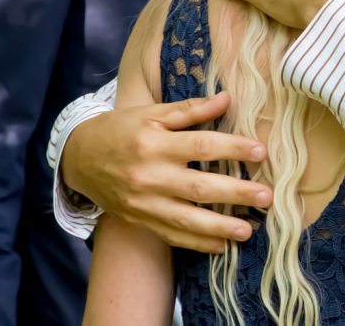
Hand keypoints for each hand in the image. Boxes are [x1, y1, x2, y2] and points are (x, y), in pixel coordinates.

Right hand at [62, 92, 272, 252]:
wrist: (77, 158)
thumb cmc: (121, 129)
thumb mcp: (152, 112)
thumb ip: (190, 109)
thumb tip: (227, 98)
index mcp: (154, 143)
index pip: (201, 146)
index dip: (233, 148)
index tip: (261, 152)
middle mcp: (149, 176)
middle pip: (198, 187)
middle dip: (235, 193)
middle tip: (267, 196)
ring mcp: (143, 202)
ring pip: (186, 219)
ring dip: (220, 227)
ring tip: (249, 230)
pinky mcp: (139, 220)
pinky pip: (170, 235)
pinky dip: (196, 243)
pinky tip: (221, 246)